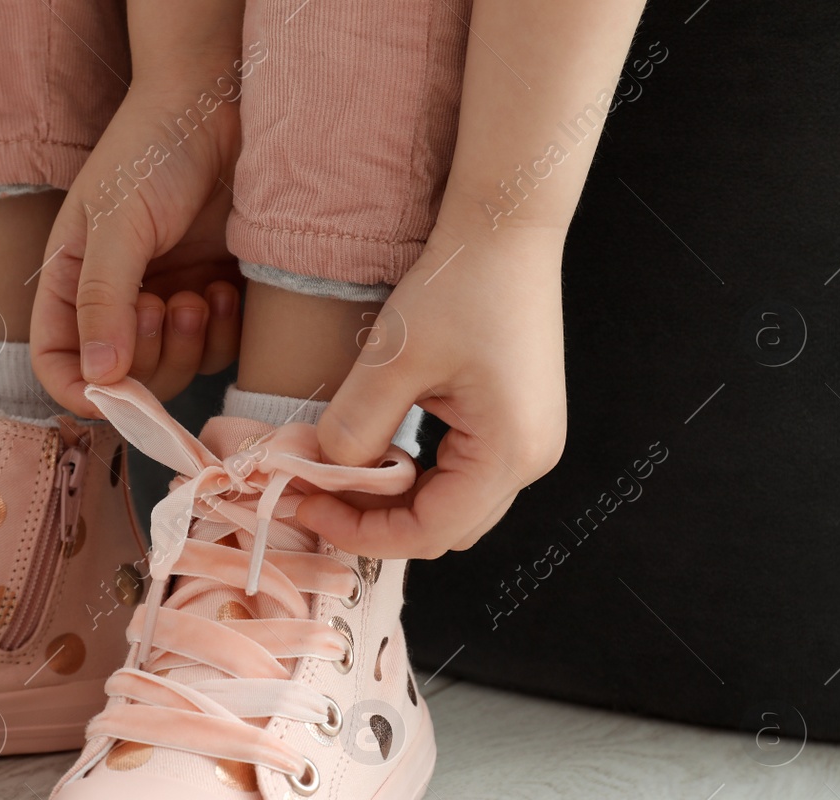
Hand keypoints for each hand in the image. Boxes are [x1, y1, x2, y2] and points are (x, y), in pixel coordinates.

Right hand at [31, 76, 242, 417]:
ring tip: (198, 293)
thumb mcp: (118, 221)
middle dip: (148, 358)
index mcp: (74, 284)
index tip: (113, 393)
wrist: (223, 108)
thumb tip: (99, 378)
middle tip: (168, 304)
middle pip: (122, 380)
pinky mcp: (214, 301)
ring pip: (174, 372)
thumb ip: (105, 300)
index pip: (58, 363)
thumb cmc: (155, 150)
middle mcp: (117, 304)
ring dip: (189, 345)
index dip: (79, 391)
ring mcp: (168, 305)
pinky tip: (226, 287)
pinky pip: (218, 353)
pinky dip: (224, 333)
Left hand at [298, 228, 568, 558]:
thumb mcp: (394, 358)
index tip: (308, 508)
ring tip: (340, 473)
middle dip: (377, 522)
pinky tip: (379, 450)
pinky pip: (462, 473)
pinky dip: (417, 474)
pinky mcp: (518, 421)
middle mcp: (531, 458)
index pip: (429, 532)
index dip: (362, 533)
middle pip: (445, 529)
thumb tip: (324, 472)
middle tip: (317, 495)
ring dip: (396, 501)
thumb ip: (356, 426)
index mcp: (510, 453)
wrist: (505, 226)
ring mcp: (529, 440)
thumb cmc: (460, 282)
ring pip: (453, 505)